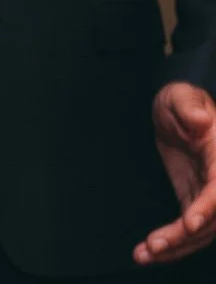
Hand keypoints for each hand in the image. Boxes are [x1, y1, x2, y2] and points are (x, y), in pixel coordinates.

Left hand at [136, 81, 215, 264]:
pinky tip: (148, 252)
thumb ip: (189, 107)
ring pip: (201, 232)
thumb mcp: (180, 96)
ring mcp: (209, 194)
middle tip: (153, 246)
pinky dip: (172, 243)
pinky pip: (189, 229)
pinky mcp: (195, 201)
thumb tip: (200, 119)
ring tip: (143, 255)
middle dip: (184, 237)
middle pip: (211, 219)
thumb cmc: (181, 100)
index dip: (208, 208)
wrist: (176, 109)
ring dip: (174, 247)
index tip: (189, 223)